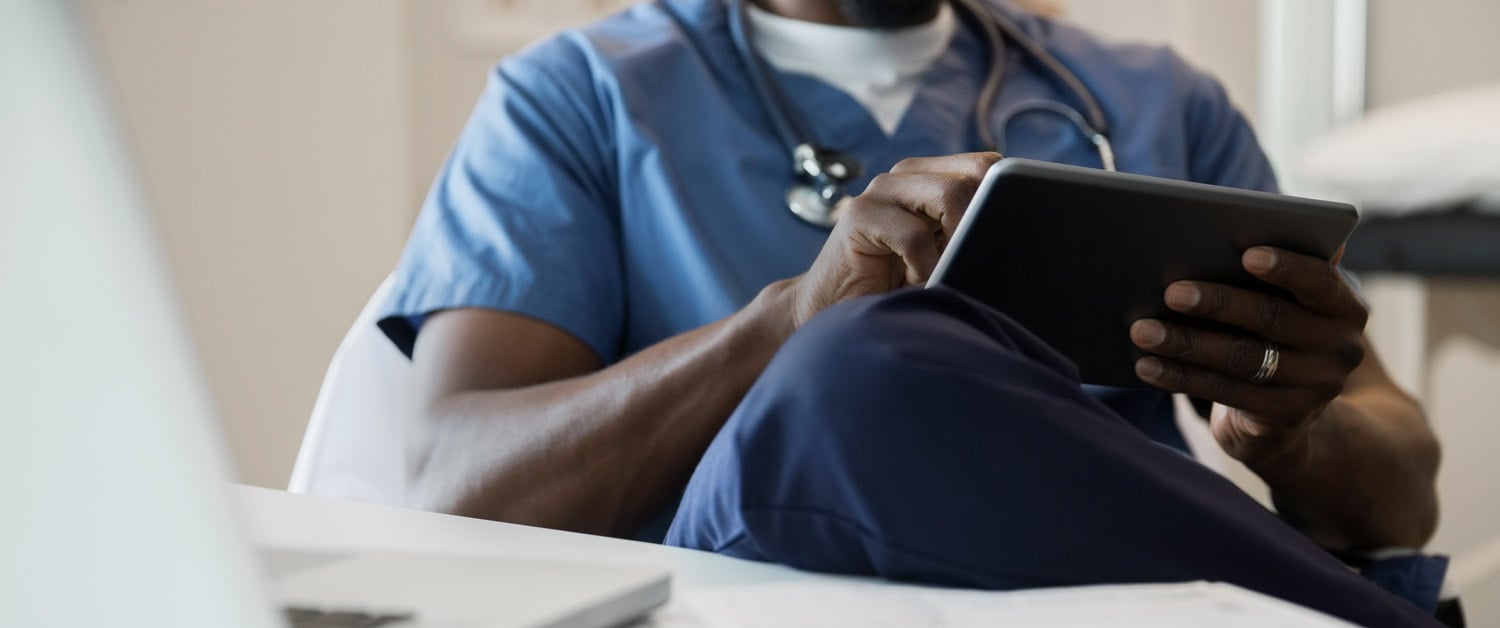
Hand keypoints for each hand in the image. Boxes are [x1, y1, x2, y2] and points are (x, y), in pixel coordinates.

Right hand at [787, 152, 999, 326]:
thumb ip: (971, 234)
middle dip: (981, 223)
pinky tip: (911, 284)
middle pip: (977, 174)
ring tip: (937, 273)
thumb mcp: (944, 256)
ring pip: (951, 196)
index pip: (988, 165)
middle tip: (966, 262)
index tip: (1000, 241)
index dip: (1003, 198)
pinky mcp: (860, 215)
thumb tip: (1025, 230)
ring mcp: (881, 191)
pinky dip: (924, 269)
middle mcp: (906, 175)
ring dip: (955, 246)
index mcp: (931, 178)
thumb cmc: (896, 290)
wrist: (834, 314)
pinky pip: (916, 236)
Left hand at [1129, 246, 1369, 462]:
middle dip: (1217, 303)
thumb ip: (1272, 274)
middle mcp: (1340, 348)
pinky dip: (1180, 376)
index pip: (1320, 281)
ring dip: (1186, 342)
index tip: (1247, 253)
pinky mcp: (1282, 417)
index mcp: (1344, 307)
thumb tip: (1225, 230)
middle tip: (1171, 291)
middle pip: (1272, 318)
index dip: (1286, 267)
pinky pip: (1223, 392)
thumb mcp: (1285, 305)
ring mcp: (1315, 387)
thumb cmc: (1273, 336)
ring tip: (1142, 330)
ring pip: (1241, 357)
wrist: (1288, 416)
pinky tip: (1146, 365)